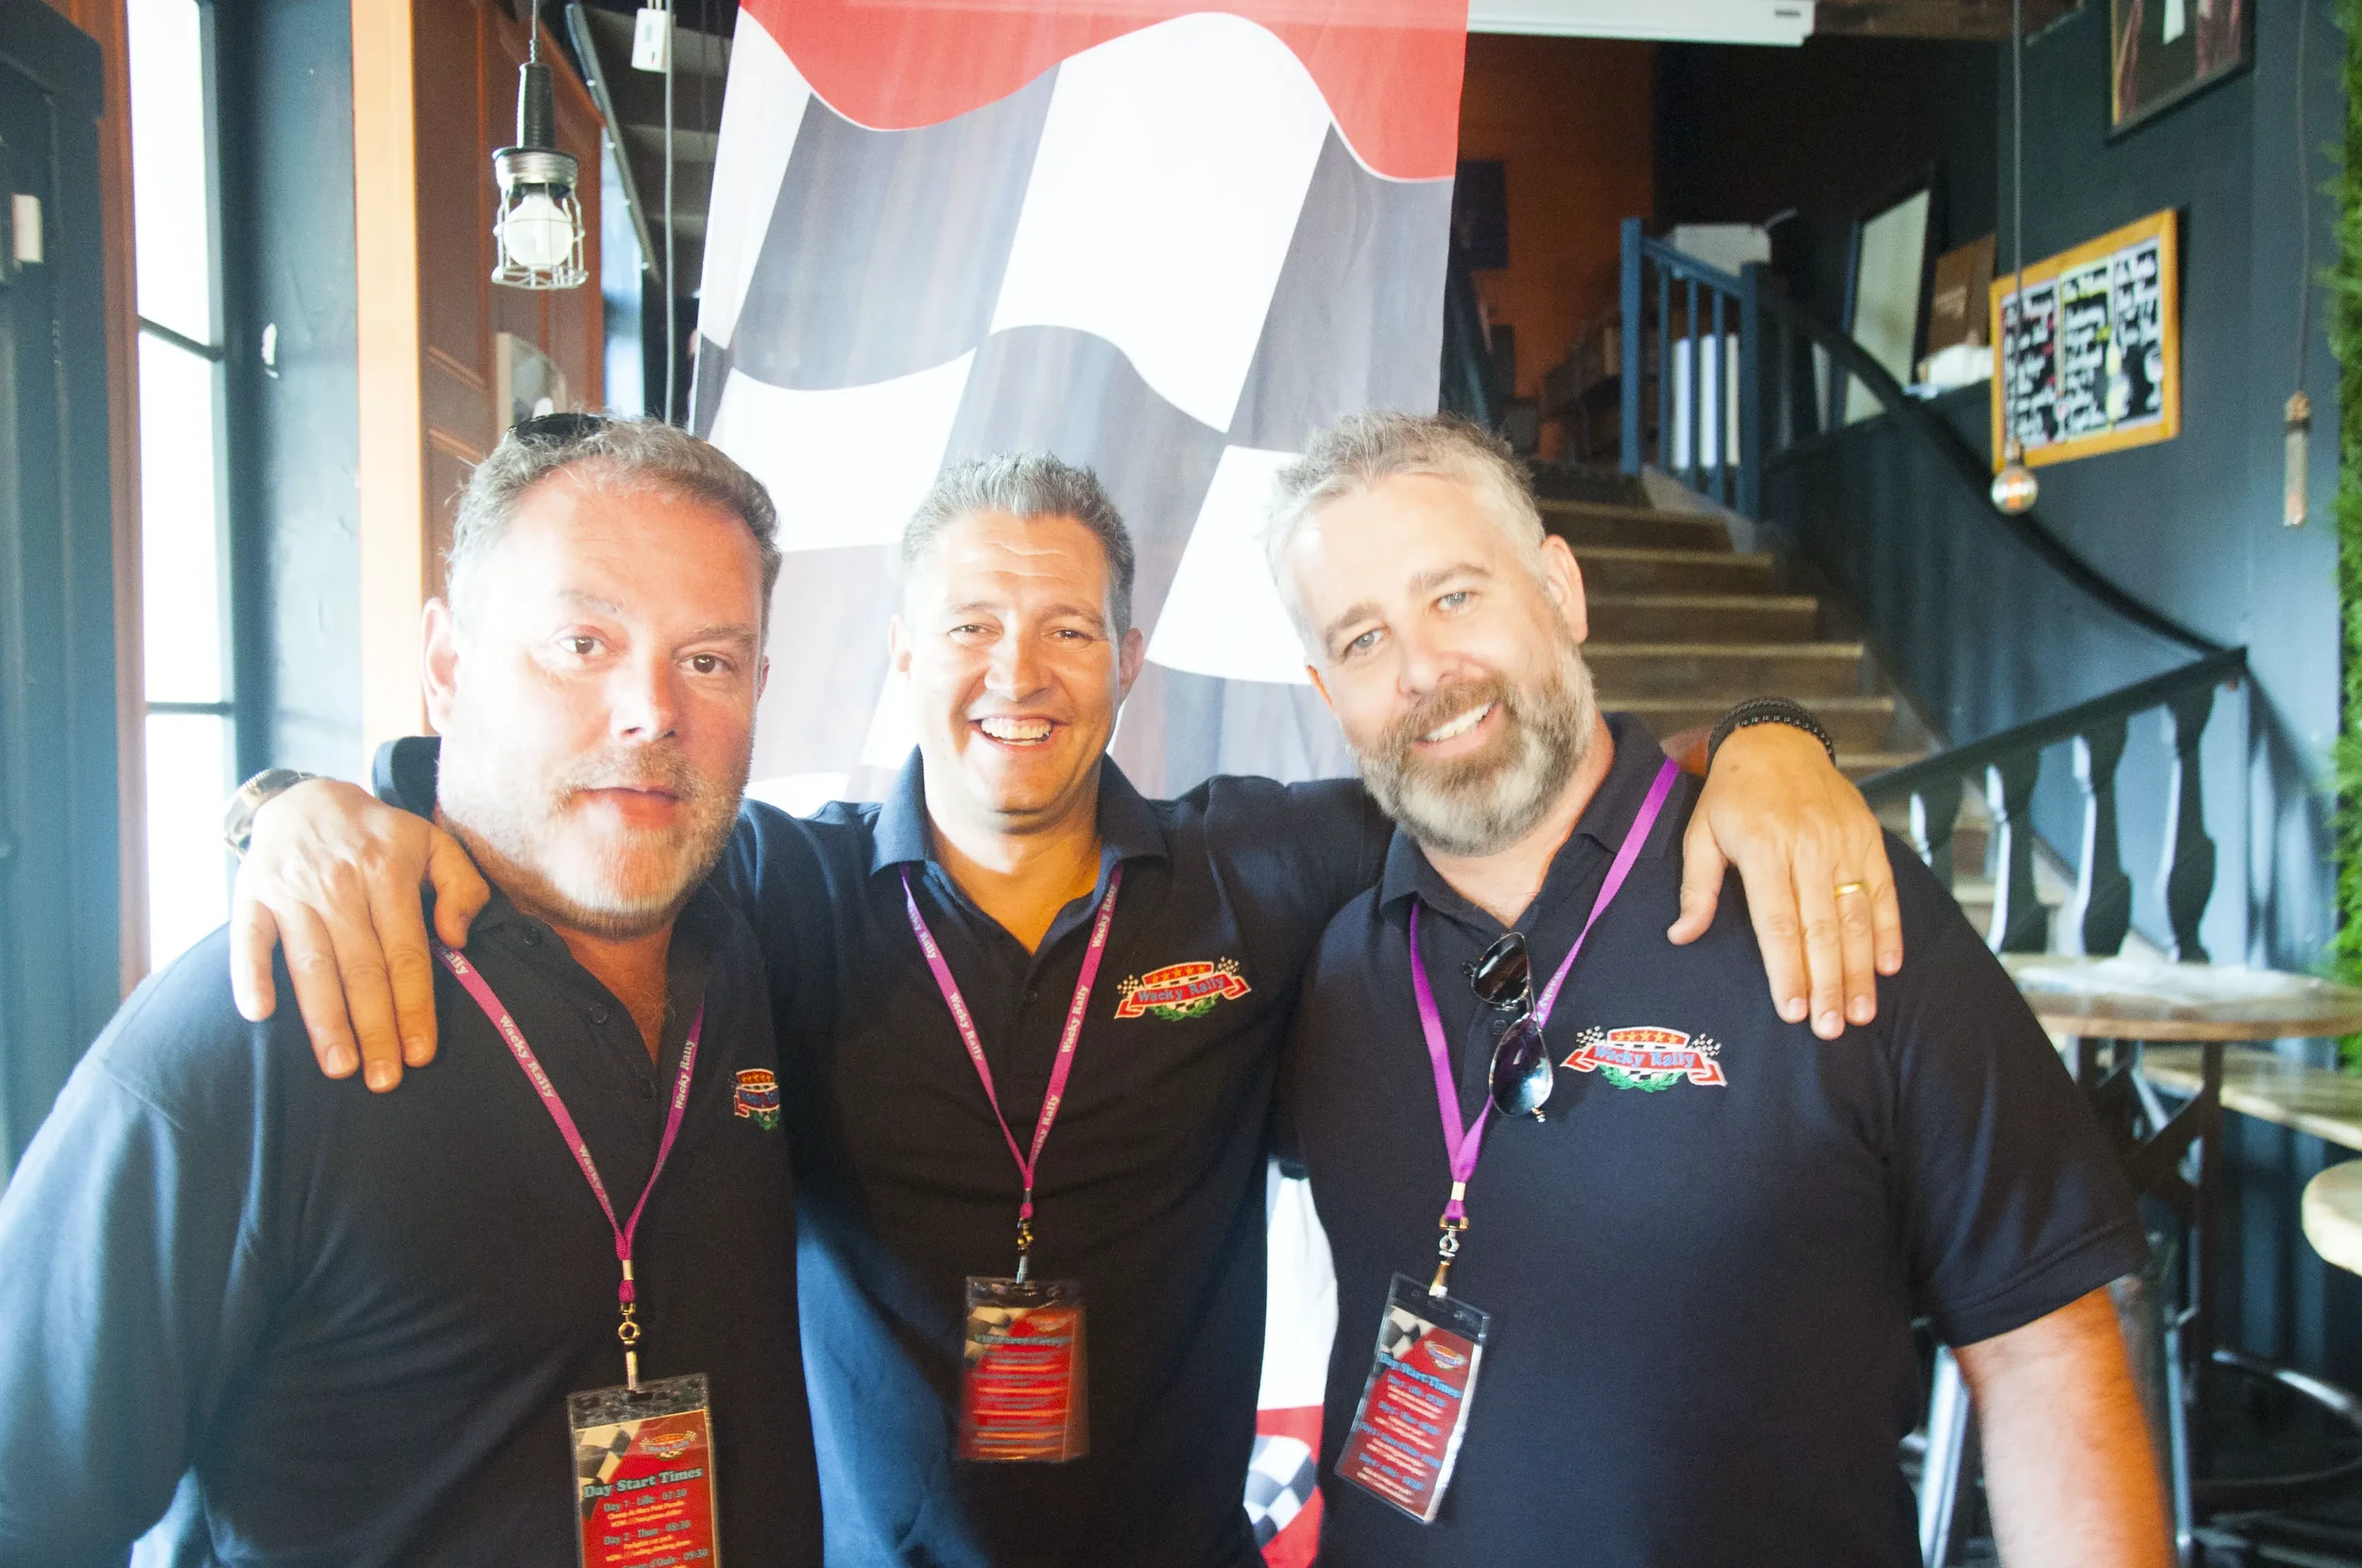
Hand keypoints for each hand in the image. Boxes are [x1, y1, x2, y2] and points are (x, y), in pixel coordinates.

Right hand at [228, 779, 489, 1089]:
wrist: (306, 798)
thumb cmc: (380, 835)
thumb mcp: (434, 843)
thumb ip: (462, 885)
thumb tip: (458, 938)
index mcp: (388, 874)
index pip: (406, 953)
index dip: (414, 1005)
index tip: (421, 1052)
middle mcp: (340, 885)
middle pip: (361, 969)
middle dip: (374, 1028)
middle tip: (383, 1078)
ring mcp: (292, 891)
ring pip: (311, 966)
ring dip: (324, 1020)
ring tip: (339, 1066)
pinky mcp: (251, 896)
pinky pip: (248, 940)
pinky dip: (250, 975)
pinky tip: (258, 1013)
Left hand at [1670, 723, 1902, 1037]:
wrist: (1776, 741)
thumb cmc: (1731, 795)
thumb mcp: (1700, 833)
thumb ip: (1697, 888)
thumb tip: (1681, 936)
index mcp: (1763, 849)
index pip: (1778, 923)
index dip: (1786, 970)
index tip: (1792, 1010)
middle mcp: (1808, 847)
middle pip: (1821, 929)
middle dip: (1827, 984)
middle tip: (1830, 1028)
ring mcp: (1843, 842)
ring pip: (1855, 916)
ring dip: (1860, 969)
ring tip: (1860, 1012)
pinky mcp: (1868, 837)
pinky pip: (1882, 890)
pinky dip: (1888, 930)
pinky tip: (1888, 967)